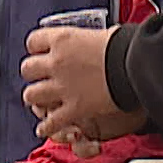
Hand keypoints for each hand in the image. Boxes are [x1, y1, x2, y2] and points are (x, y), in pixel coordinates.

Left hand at [20, 25, 143, 143]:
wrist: (136, 66)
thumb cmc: (126, 48)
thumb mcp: (104, 34)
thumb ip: (93, 39)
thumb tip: (102, 39)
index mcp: (63, 40)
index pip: (33, 41)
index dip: (36, 48)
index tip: (41, 51)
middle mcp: (57, 62)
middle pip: (27, 69)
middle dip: (33, 74)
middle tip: (40, 77)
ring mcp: (62, 87)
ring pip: (31, 95)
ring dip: (35, 98)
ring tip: (41, 101)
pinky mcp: (73, 109)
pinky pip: (51, 122)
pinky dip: (46, 127)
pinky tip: (44, 128)